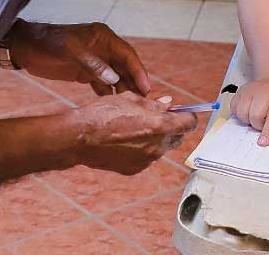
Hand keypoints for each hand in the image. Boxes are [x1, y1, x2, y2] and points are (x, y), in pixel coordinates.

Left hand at [5, 20, 149, 95]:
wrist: (25, 48)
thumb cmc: (48, 43)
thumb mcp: (70, 50)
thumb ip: (93, 64)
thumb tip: (114, 79)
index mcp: (104, 37)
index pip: (128, 55)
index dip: (138, 71)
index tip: (146, 88)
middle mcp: (104, 48)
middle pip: (125, 67)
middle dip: (134, 83)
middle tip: (143, 102)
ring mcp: (95, 62)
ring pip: (116, 77)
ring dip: (123, 90)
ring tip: (131, 107)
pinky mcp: (86, 73)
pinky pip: (103, 85)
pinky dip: (109, 94)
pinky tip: (113, 105)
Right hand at [71, 92, 196, 174]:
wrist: (80, 137)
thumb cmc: (104, 114)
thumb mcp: (132, 100)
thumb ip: (154, 104)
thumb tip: (168, 104)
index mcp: (161, 125)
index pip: (189, 123)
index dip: (187, 116)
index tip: (183, 113)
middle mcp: (158, 146)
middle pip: (178, 137)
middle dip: (172, 127)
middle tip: (158, 118)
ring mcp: (147, 160)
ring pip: (161, 147)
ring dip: (155, 138)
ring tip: (135, 128)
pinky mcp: (135, 168)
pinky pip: (146, 157)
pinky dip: (141, 149)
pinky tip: (125, 141)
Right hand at [231, 77, 268, 145]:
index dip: (268, 131)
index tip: (263, 142)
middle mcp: (265, 89)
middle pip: (255, 116)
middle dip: (259, 125)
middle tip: (266, 122)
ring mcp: (251, 89)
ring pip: (242, 113)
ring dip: (249, 120)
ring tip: (259, 116)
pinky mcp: (241, 90)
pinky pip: (234, 108)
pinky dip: (241, 114)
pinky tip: (250, 111)